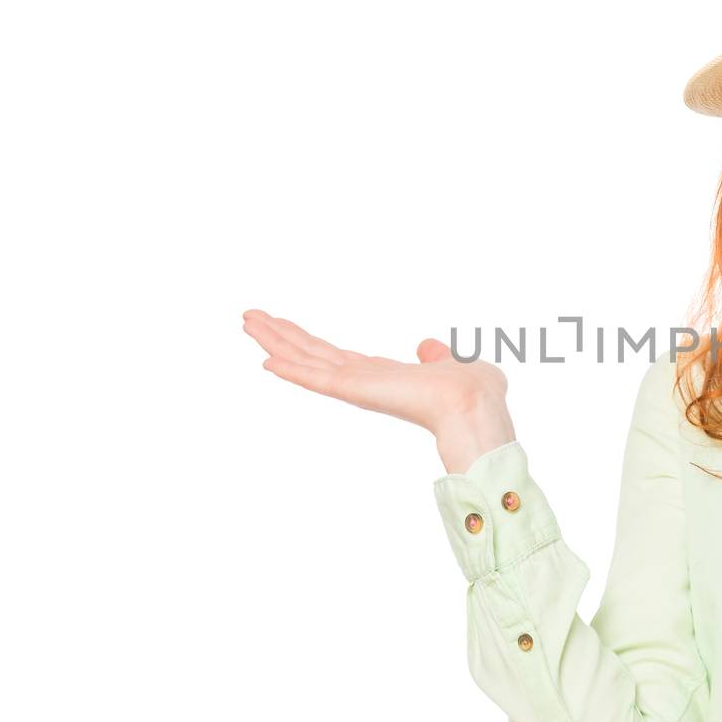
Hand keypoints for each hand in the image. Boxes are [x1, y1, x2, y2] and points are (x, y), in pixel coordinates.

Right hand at [241, 309, 515, 473]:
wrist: (474, 403)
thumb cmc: (475, 391)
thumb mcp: (453, 364)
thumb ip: (438, 356)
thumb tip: (426, 347)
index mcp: (383, 377)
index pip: (336, 358)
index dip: (309, 343)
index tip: (285, 328)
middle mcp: (363, 381)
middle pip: (311, 354)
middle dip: (280, 335)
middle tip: (248, 317)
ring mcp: (356, 386)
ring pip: (306, 360)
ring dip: (275, 340)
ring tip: (246, 321)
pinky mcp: (354, 389)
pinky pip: (315, 378)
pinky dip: (290, 368)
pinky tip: (265, 358)